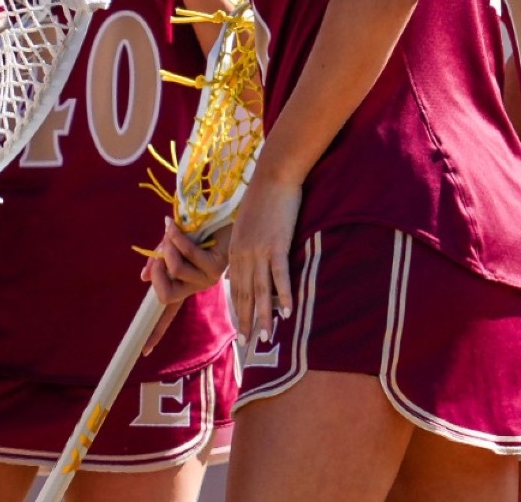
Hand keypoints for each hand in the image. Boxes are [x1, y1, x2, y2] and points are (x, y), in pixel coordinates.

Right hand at [140, 217, 229, 353]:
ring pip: (174, 269)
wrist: (225, 213)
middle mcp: (198, 286)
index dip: (157, 332)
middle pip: (166, 295)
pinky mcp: (215, 264)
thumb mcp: (173, 244)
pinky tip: (173, 225)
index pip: (168, 314)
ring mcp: (208, 277)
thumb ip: (159, 260)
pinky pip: (186, 253)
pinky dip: (175, 237)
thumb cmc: (198, 228)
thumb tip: (143, 278)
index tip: (145, 350)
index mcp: (187, 284)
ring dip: (166, 247)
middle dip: (156, 271)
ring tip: (171, 230)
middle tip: (159, 252)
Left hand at [225, 176, 301, 344]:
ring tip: (265, 338)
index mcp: (235, 251)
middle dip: (246, 321)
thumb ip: (245, 247)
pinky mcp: (277, 245)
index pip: (234, 287)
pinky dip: (283, 295)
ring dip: (263, 316)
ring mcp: (259, 251)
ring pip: (259, 291)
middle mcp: (243, 255)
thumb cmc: (262, 199)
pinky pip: (279, 276)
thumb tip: (248, 263)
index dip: (238, 310)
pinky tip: (286, 312)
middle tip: (248, 344)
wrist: (272, 177)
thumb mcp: (246, 226)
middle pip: (244, 295)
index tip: (240, 329)